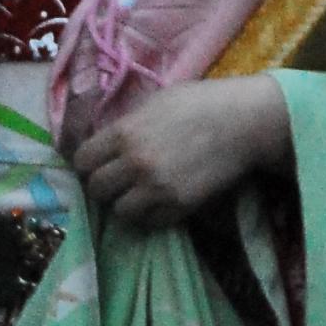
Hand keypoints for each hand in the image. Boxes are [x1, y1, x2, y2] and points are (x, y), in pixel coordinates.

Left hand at [76, 77, 292, 230]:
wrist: (244, 122)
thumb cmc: (201, 103)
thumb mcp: (155, 103)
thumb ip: (126, 125)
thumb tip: (104, 143)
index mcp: (124, 132)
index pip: (82, 161)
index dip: (88, 164)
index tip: (98, 165)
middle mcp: (135, 162)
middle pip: (96, 189)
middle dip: (104, 186)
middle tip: (117, 182)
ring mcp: (156, 187)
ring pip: (120, 211)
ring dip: (126, 204)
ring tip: (139, 195)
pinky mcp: (179, 205)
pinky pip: (150, 222)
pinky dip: (151, 216)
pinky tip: (160, 202)